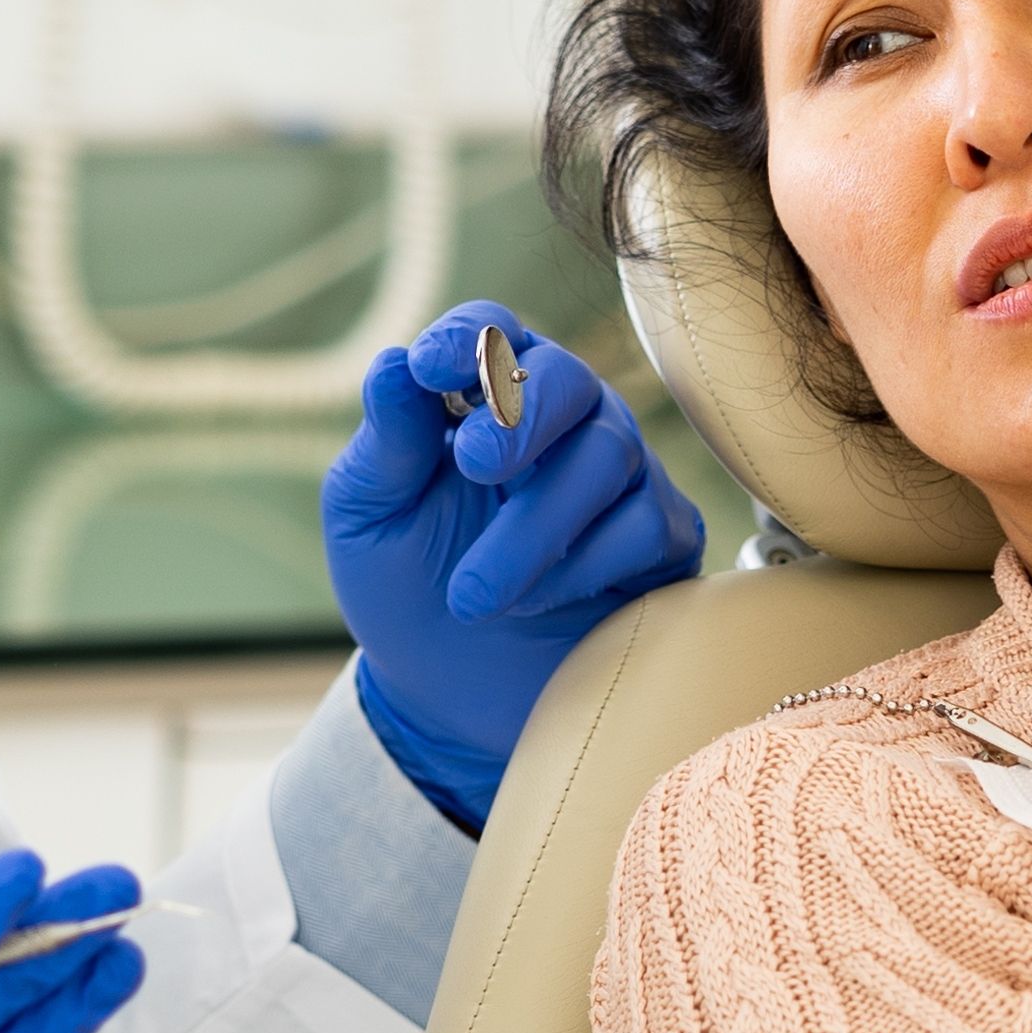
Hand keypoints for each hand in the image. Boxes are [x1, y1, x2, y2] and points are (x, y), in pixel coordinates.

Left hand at [322, 301, 708, 826]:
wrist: (450, 700)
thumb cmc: (403, 590)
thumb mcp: (370, 519)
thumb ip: (386, 445)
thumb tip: (392, 364)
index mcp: (484, 395)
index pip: (491, 331)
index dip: (469, 339)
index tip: (432, 369)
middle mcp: (562, 420)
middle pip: (569, 378)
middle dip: (521, 418)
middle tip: (471, 467)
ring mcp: (620, 477)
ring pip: (607, 456)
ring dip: (533, 526)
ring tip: (471, 595)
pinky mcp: (661, 540)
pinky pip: (646, 525)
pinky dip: (584, 566)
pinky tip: (535, 603)